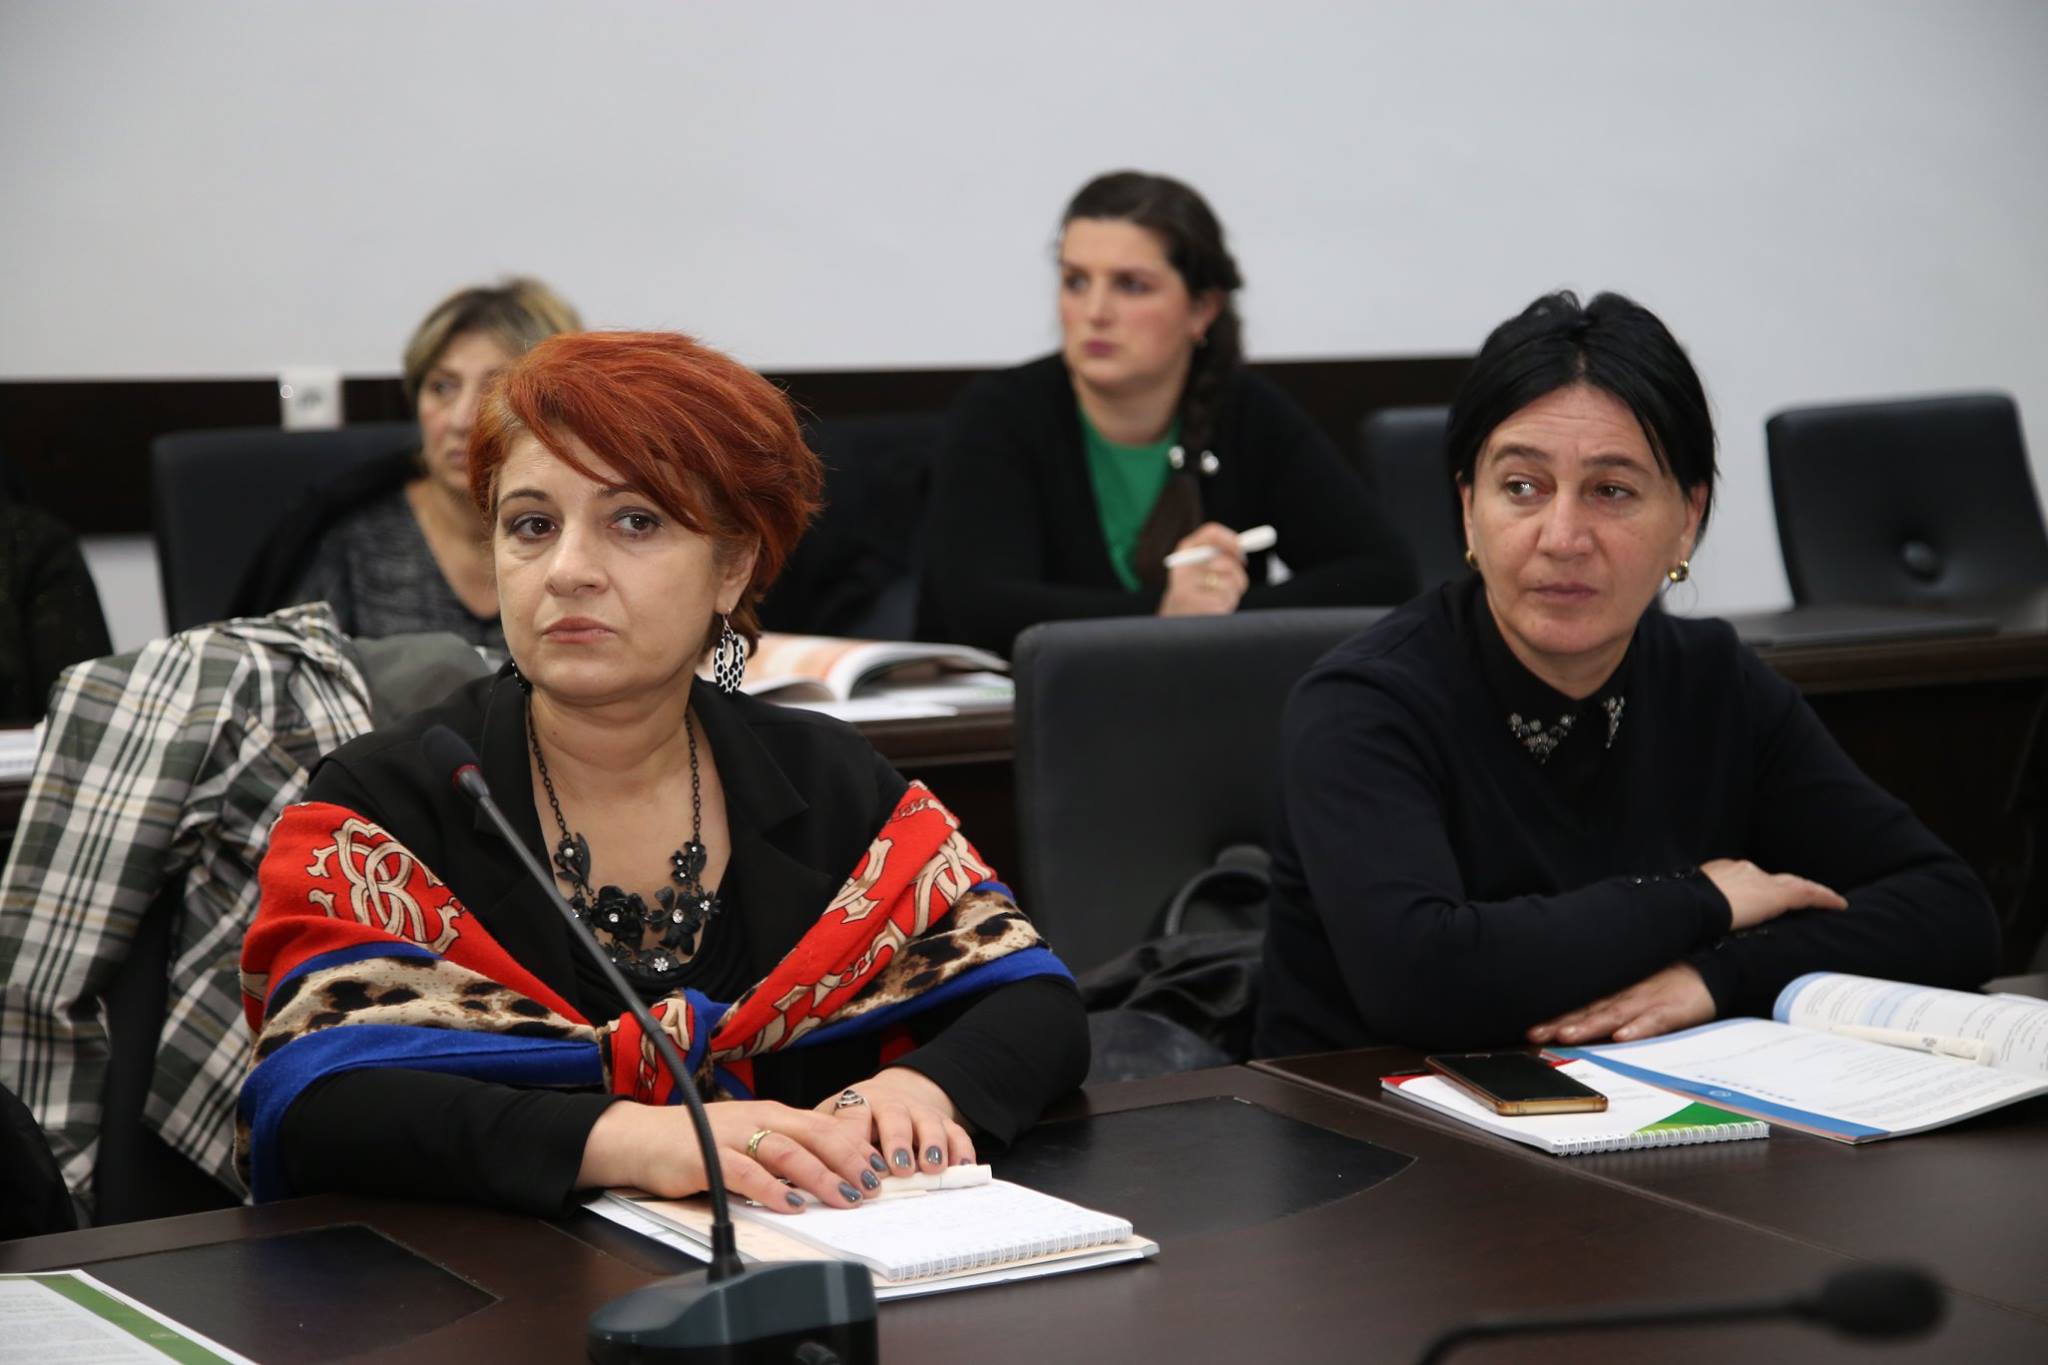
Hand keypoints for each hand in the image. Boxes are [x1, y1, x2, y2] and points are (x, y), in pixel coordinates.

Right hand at [578, 1098, 887, 1212]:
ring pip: (787, 1152)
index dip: (854, 1145)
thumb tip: (823, 1171)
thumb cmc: (698, 1139)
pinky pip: (747, 1173)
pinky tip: (791, 1204)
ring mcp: (734, 1136)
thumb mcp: (747, 1136)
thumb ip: (780, 1148)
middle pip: (814, 1135)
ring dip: (820, 1176)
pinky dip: (772, 1189)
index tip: (878, 1167)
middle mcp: (758, 1118)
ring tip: (844, 1197)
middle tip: (872, 1186)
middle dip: (848, 1159)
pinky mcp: (710, 1158)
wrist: (642, 1137)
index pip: (823, 1124)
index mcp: (772, 1113)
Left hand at [820, 1068, 974, 1177]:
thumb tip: (796, 1174)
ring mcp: (919, 1111)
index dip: (855, 1142)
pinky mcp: (942, 1122)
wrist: (891, 1094)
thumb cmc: (854, 1118)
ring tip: (931, 1167)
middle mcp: (891, 1103)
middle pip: (894, 1115)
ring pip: (927, 1121)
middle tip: (899, 1169)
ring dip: (931, 1144)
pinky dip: (960, 1148)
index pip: (853, 1116)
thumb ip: (820, 1145)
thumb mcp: (831, 1122)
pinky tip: (961, 1166)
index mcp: (858, 1102)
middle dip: (898, 1141)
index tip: (857, 1168)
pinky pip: (956, 1131)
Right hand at [1158, 522, 1247, 617]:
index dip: (1231, 540)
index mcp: (1186, 550)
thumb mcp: (1203, 564)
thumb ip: (1220, 552)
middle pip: (1226, 561)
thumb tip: (1243, 547)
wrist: (1177, 616)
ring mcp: (1188, 586)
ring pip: (1230, 582)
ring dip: (1233, 591)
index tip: (1241, 551)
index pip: (1212, 533)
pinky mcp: (1197, 604)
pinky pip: (1227, 599)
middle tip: (1234, 580)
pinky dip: (1228, 604)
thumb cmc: (1197, 587)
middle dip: (1237, 573)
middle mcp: (1184, 565)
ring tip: (1218, 596)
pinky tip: (1215, 607)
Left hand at [1526, 963, 1715, 1045]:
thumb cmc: (1666, 980)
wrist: (1711, 969)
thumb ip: (1606, 999)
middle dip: (1560, 1023)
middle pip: (1588, 1010)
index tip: (1529, 1028)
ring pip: (1614, 1014)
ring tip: (1567, 1035)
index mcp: (1614, 990)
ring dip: (1590, 1025)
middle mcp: (1625, 994)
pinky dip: (1638, 1028)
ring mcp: (1648, 1001)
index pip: (1578, 1004)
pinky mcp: (1672, 1009)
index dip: (1553, 1015)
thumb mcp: (1632, 985)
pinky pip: (1654, 1020)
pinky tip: (1623, 1037)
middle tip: (1535, 1035)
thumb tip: (1572, 1016)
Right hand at [1699, 857, 1846, 930]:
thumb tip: (1687, 925)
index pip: (1746, 878)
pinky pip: (1809, 894)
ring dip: (1809, 892)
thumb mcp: (1690, 907)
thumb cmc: (1685, 909)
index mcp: (1722, 872)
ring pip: (1794, 884)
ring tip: (1826, 900)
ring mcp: (1762, 881)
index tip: (1759, 896)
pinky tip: (1838, 904)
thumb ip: (1697, 911)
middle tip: (1798, 897)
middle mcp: (1745, 870)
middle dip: (1785, 887)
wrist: (1694, 905)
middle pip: (1773, 879)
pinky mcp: (1779, 895)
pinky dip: (1824, 898)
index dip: (1757, 887)